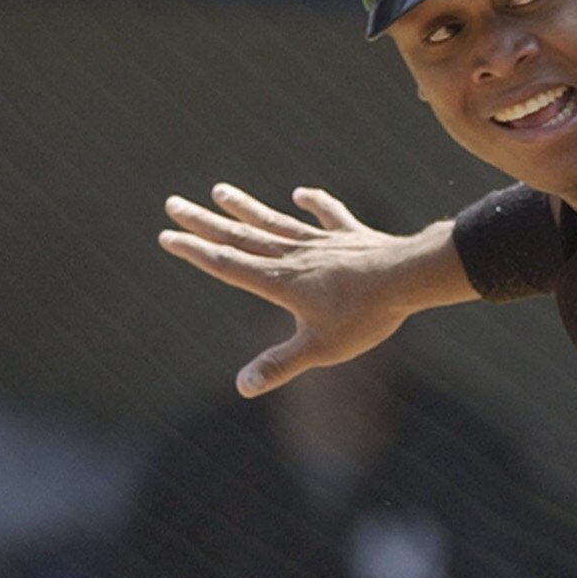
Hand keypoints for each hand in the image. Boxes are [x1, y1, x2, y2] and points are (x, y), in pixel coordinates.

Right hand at [157, 184, 469, 396]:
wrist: (409, 278)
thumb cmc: (366, 316)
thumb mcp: (320, 349)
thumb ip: (280, 366)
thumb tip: (242, 387)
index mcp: (280, 282)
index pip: (228, 264)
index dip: (195, 252)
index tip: (167, 236)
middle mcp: (295, 256)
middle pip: (242, 237)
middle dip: (205, 223)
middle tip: (173, 203)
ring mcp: (322, 242)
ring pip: (276, 221)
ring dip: (246, 207)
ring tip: (218, 190)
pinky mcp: (351, 236)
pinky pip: (329, 216)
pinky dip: (314, 204)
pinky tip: (299, 194)